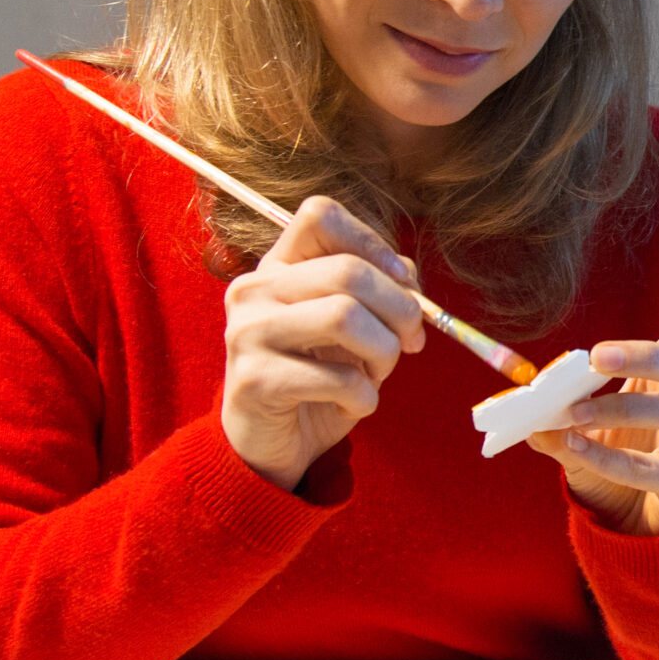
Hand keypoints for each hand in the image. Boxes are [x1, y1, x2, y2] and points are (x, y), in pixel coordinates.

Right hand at [220, 195, 426, 492]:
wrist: (270, 444)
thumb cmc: (317, 379)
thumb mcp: (350, 327)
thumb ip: (378, 290)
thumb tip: (409, 276)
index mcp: (276, 267)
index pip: (319, 215)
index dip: (373, 242)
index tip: (403, 283)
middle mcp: (253, 291)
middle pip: (347, 270)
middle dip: (400, 309)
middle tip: (411, 342)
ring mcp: (247, 333)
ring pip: (345, 317)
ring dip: (384, 353)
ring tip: (377, 375)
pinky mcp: (254, 381)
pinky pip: (339, 378)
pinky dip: (365, 396)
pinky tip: (354, 404)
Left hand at [532, 240, 658, 536]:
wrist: (641, 521)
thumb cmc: (622, 455)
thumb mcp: (586, 424)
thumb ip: (560, 411)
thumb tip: (527, 406)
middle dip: (647, 355)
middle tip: (597, 356)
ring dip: (621, 408)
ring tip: (573, 414)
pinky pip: (654, 468)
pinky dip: (608, 457)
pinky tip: (573, 447)